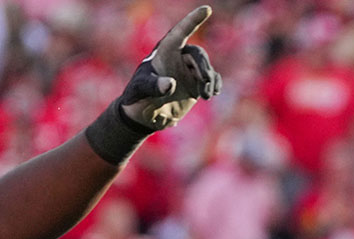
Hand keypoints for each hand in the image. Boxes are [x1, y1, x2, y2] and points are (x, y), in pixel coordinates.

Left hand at [121, 6, 222, 130]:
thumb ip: (154, 86)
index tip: (207, 9)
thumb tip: (170, 84)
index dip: (193, 20)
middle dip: (203, 68)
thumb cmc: (138, 97)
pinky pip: (213, 79)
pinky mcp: (196, 84)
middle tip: (205, 84)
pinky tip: (212, 94)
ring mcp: (188, 71)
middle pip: (198, 55)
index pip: (181, 32)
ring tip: (204, 96)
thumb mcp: (142, 90)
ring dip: (208, 81)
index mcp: (164, 52)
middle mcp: (178, 58)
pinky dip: (215, 85)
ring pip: (207, 68)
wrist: (145, 115)